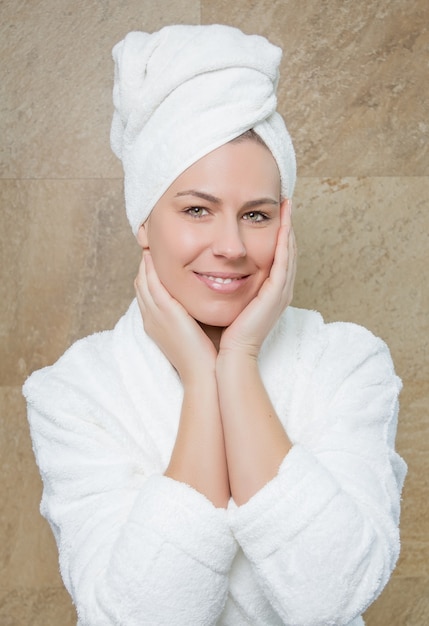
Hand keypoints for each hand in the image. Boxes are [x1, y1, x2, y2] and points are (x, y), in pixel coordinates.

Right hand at [135, 251, 217, 383]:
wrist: (203, 373)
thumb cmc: (204, 355)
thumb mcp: (193, 330)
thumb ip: (192, 313)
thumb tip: (202, 299)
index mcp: (156, 323)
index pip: (147, 292)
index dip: (150, 273)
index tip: (158, 258)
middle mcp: (151, 317)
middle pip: (141, 283)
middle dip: (145, 263)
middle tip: (153, 243)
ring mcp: (155, 315)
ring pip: (143, 280)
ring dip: (146, 260)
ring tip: (152, 242)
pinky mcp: (165, 312)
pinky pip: (152, 284)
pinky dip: (152, 267)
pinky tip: (156, 254)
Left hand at [219, 200, 296, 357]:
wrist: (228, 356)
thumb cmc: (221, 333)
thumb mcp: (222, 301)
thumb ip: (219, 283)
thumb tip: (204, 267)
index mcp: (266, 292)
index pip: (273, 256)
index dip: (275, 234)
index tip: (270, 212)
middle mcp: (277, 290)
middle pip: (286, 250)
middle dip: (286, 225)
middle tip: (285, 202)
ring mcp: (279, 292)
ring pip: (288, 252)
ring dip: (289, 227)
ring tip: (287, 206)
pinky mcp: (276, 295)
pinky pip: (284, 262)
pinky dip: (286, 241)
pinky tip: (285, 224)